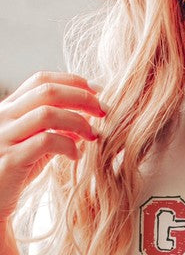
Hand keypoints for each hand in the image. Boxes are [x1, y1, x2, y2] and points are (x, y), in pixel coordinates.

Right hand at [0, 71, 105, 222]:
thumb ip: (55, 132)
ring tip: (94, 135)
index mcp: (9, 108)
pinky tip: (76, 157)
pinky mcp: (11, 159)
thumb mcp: (34, 147)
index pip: (41, 80)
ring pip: (47, 113)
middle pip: (47, 92)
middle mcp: (4, 117)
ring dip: (78, 121)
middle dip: (82, 97)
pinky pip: (45, 142)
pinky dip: (67, 146)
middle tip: (105, 110)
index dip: (73, 82)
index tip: (98, 91)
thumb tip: (85, 122)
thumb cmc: (13, 174)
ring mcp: (5, 136)